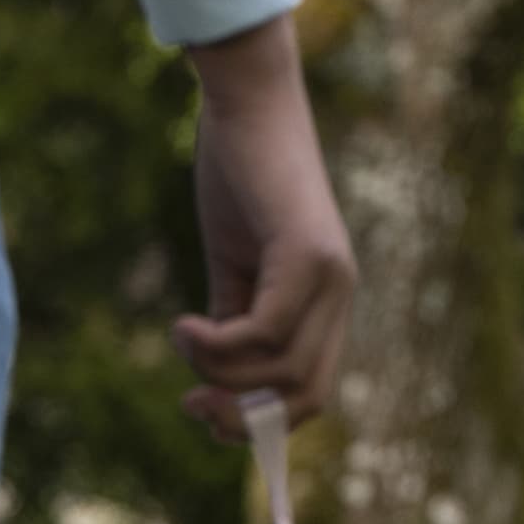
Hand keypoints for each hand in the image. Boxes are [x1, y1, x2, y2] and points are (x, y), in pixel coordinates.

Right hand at [176, 15, 355, 431]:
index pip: (312, 389)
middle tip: (190, 400)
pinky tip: (186, 326)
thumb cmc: (237, 176)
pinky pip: (268, 330)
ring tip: (183, 336)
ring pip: (282, 368)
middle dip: (244, 415)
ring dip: (220, 371)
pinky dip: (221, 344)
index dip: (263, 418)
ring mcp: (330, 276)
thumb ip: (232, 318)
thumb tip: (215, 381)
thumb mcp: (232, 261)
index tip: (204, 411)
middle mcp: (339, 294)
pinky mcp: (307, 254)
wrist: (247, 105)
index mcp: (326, 300)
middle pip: (306, 394)